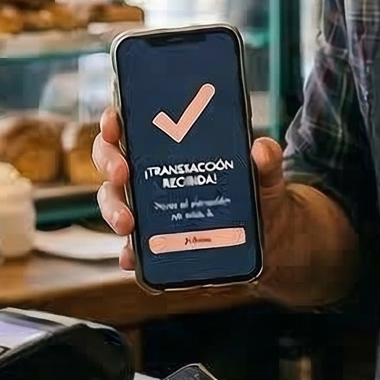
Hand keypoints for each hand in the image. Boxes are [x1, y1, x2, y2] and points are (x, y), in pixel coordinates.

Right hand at [92, 109, 291, 275]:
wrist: (269, 242)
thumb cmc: (258, 197)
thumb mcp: (266, 177)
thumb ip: (267, 162)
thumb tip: (261, 149)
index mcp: (169, 149)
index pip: (130, 127)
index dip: (114, 122)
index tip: (115, 123)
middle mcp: (151, 176)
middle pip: (113, 163)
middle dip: (110, 164)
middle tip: (122, 174)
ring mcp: (149, 210)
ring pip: (114, 203)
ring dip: (114, 210)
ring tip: (128, 222)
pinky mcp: (155, 244)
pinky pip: (132, 248)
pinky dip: (128, 254)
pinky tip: (132, 257)